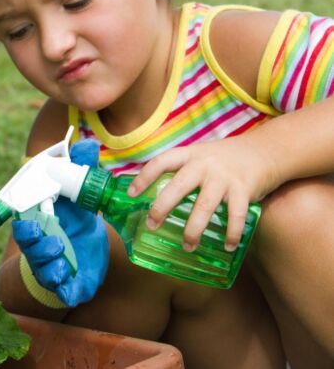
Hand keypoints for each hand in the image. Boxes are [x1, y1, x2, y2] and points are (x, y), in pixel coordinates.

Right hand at [12, 139, 109, 306]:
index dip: (23, 226)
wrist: (81, 261)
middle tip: (48, 237)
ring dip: (50, 263)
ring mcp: (50, 269)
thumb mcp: (79, 199)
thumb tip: (86, 144)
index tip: (27, 224)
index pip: (24, 225)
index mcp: (39, 225)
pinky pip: (61, 290)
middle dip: (35, 244)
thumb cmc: (73, 224)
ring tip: (61, 254)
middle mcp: (40, 248)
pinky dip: (63, 286)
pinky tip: (69, 276)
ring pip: (44, 270)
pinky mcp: (66, 287)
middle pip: (30, 248)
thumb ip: (82, 172)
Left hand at [128, 135, 280, 251]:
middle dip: (161, 207)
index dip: (144, 177)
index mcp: (190, 154)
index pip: (161, 162)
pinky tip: (227, 246)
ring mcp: (224, 177)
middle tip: (152, 225)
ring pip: (204, 206)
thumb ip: (182, 170)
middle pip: (178, 186)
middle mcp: (204, 164)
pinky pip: (235, 216)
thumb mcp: (200, 155)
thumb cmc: (225, 158)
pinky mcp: (244, 189)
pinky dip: (231, 233)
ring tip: (187, 246)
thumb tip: (156, 193)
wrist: (266, 150)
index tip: (130, 194)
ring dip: (194, 229)